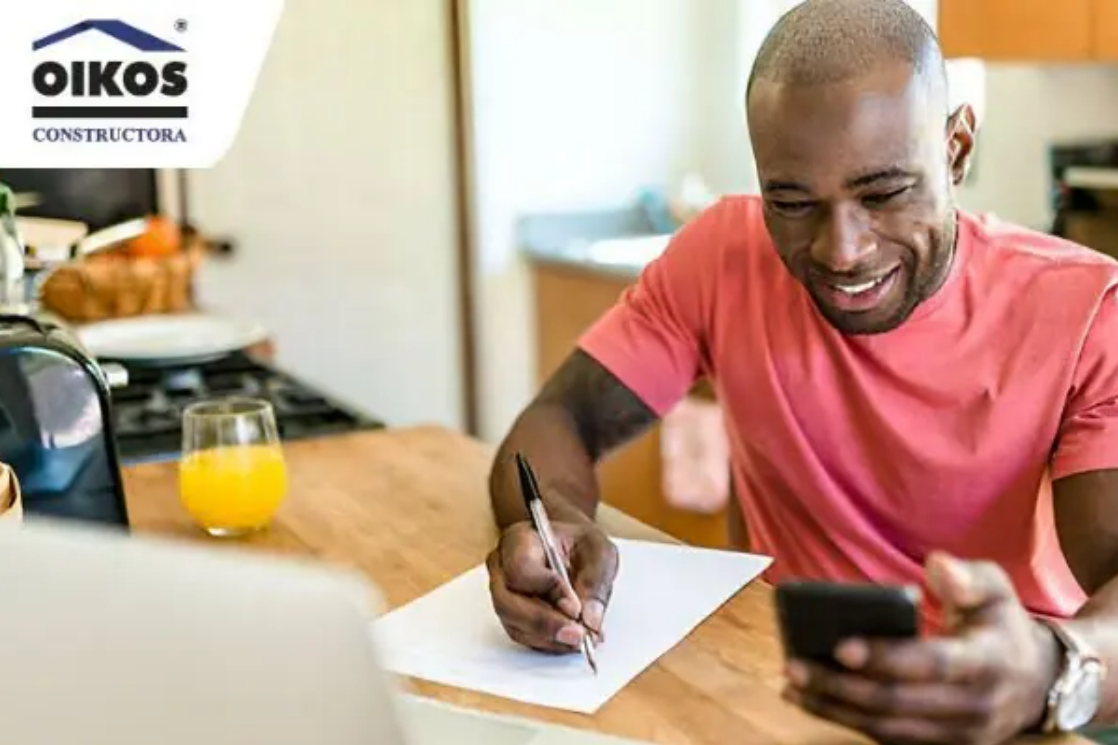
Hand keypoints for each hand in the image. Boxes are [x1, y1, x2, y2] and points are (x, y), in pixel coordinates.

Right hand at [486, 520, 618, 653]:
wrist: (570, 549)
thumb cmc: (580, 544)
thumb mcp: (599, 551)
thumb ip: (595, 581)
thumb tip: (589, 619)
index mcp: (519, 539)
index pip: (521, 568)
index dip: (547, 591)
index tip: (575, 607)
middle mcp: (502, 566)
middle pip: (507, 602)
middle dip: (545, 623)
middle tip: (578, 634)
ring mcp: (502, 592)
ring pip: (513, 623)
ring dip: (548, 637)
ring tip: (580, 640)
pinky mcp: (510, 614)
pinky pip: (522, 635)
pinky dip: (548, 643)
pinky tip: (570, 641)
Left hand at [783, 553, 1061, 743]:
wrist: (1036, 682)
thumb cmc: (1002, 624)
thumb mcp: (997, 589)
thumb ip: (966, 577)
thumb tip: (936, 566)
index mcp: (987, 661)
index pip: (932, 664)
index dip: (886, 658)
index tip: (841, 646)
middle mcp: (974, 706)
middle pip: (898, 703)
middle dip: (841, 686)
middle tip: (794, 664)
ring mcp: (958, 734)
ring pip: (887, 728)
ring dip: (834, 708)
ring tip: (792, 684)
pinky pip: (888, 737)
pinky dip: (846, 720)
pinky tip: (812, 700)